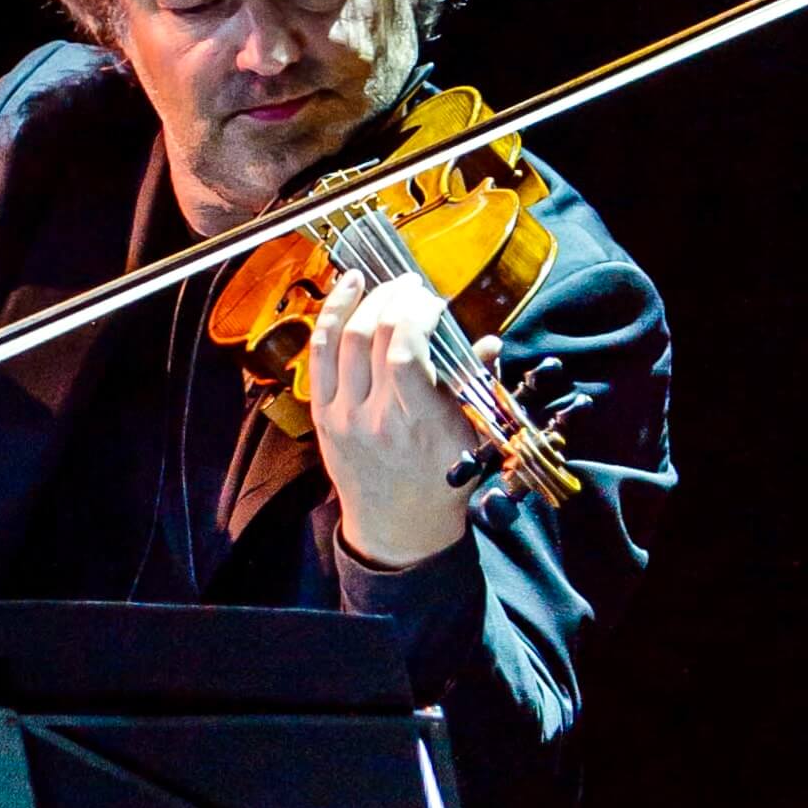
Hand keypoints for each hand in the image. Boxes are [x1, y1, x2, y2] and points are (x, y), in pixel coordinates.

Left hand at [309, 263, 478, 566]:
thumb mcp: (471, 437)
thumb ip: (478, 385)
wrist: (398, 526)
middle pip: (374, 335)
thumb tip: (490, 342)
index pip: (405, 353)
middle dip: (395, 298)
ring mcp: (343, 415)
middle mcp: (375, 418)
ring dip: (364, 299)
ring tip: (383, 281)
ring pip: (344, 337)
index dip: (419, 314)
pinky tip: (346, 290)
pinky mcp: (322, 414)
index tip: (436, 304)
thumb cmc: (441, 480)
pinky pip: (318, 353)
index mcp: (418, 424)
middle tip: (414, 287)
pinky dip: (331, 315)